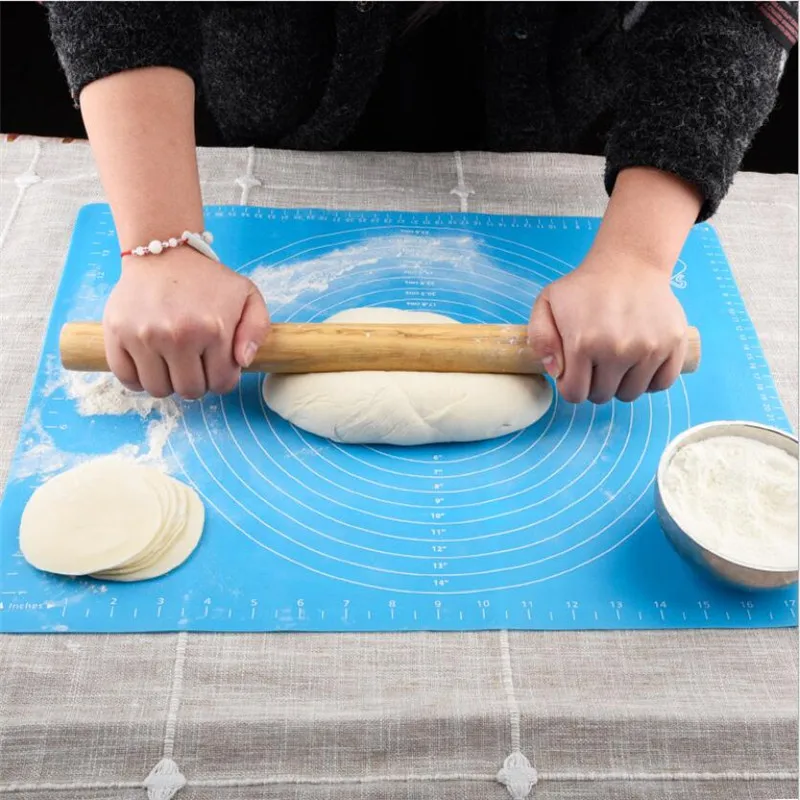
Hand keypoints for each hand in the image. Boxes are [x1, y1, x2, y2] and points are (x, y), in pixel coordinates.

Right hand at [103, 247, 269, 398]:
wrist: (162, 252)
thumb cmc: (208, 279)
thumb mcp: (247, 295)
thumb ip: (257, 329)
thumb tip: (243, 361)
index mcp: (213, 329)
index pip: (221, 384)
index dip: (222, 378)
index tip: (216, 363)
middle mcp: (178, 336)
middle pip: (190, 390)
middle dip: (196, 381)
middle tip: (194, 361)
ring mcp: (144, 336)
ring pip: (158, 390)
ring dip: (167, 382)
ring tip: (171, 362)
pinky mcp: (117, 333)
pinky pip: (126, 378)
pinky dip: (137, 378)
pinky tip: (148, 363)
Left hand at [528, 253, 687, 404]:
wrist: (629, 263)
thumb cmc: (584, 287)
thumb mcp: (546, 304)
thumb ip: (541, 340)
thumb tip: (556, 372)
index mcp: (584, 343)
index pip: (575, 393)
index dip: (571, 387)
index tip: (574, 372)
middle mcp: (618, 349)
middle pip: (603, 396)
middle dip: (594, 385)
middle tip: (595, 363)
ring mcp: (649, 348)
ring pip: (632, 393)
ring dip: (621, 384)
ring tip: (617, 362)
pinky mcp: (673, 344)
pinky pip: (662, 383)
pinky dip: (650, 381)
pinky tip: (639, 365)